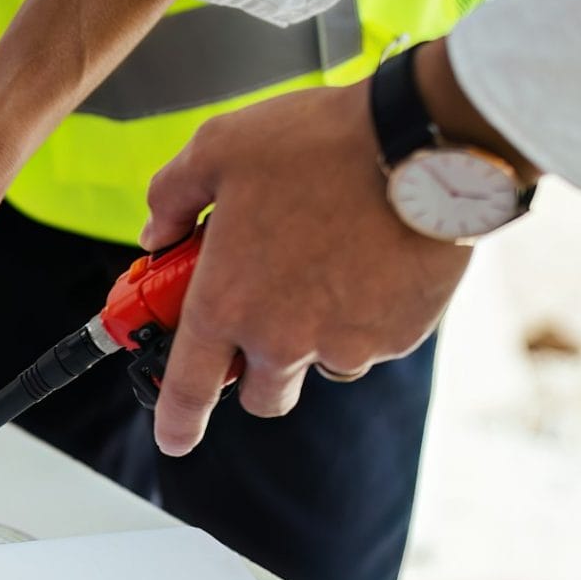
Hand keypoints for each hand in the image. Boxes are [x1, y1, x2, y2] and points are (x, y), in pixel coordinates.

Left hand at [139, 80, 471, 455]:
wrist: (424, 142)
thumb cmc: (318, 142)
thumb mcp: (217, 148)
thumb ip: (172, 198)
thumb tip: (156, 233)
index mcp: (226, 304)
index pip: (189, 390)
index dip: (176, 422)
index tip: (174, 437)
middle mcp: (282, 338)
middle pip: (260, 395)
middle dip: (252, 369)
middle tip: (259, 318)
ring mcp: (345, 343)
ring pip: (319, 366)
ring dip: (312, 338)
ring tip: (324, 268)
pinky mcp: (400, 335)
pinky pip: (370, 342)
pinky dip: (362, 316)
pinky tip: (369, 261)